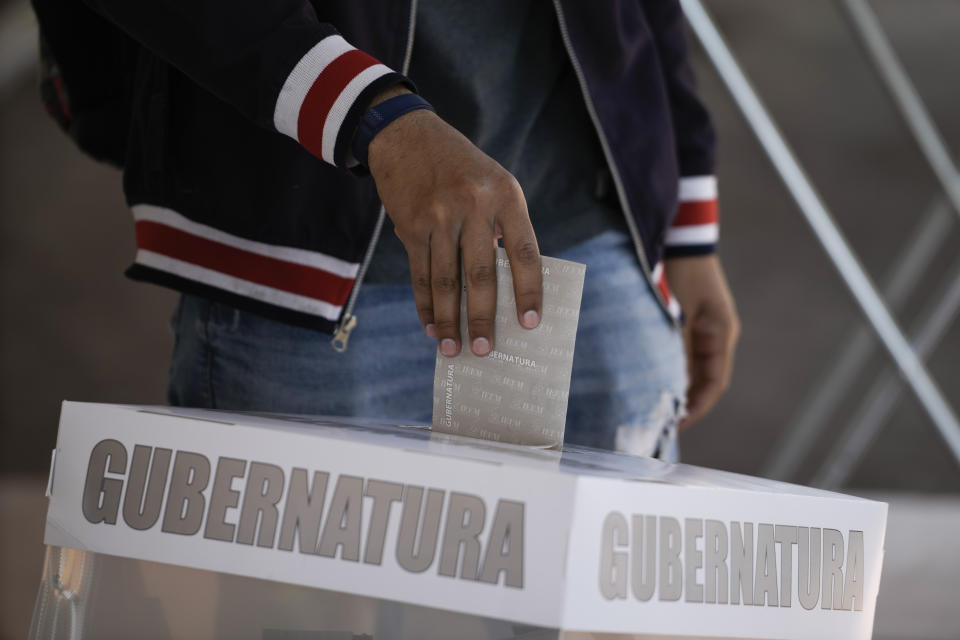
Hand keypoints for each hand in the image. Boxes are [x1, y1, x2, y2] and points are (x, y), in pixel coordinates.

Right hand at [366, 89, 541, 357]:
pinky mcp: (410, 226)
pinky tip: (431, 326)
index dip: (528, 291)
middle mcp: (474, 205)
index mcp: (506, 195)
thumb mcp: (495, 183)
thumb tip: (509, 289)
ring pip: (445, 281)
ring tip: (453, 348)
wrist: (407, 135)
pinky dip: (425, 305)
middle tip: (485, 349)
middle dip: (483, 317)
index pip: (524, 252)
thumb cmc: (462, 167)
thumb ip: (505, 228)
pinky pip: (420, 274)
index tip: (530, 324)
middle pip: (480, 274)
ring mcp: (439, 216)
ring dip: (449, 320)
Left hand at [664, 254, 739, 428]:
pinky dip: (672, 367)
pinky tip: (653, 378)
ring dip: (678, 385)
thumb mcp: (675, 313)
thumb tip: (669, 385)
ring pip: (693, 367)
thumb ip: (674, 348)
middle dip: (686, 401)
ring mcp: (705, 327)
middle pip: (705, 379)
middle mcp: (717, 334)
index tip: (677, 425)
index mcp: (721, 333)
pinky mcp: (691, 320)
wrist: (679, 237)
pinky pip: (684, 352)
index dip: (697, 407)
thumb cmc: (678, 271)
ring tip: (655, 406)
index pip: (714, 383)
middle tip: (661, 422)